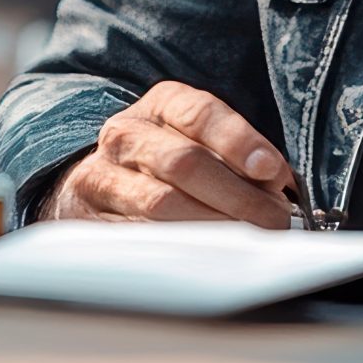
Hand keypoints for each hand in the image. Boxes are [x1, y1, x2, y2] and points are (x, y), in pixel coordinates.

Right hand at [37, 81, 292, 227]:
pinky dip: (178, 248)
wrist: (103, 183)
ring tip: (248, 241)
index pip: (198, 114)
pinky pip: (139, 236)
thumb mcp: (202, 142)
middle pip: (183, 162)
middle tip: (273, 220)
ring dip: (213, 226)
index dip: (238, 140)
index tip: (270, 169)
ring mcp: (101, 176)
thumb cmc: (171, 161)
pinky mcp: (89, 218)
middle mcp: (125, 135)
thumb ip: (240, 157)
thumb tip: (274, 184)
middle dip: (237, 195)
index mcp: (160, 105)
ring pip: (160, 203)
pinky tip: (208, 256)